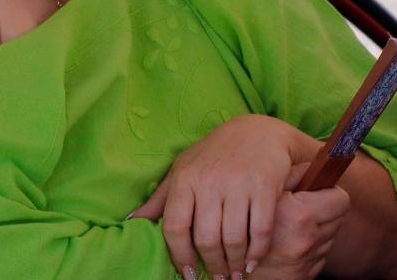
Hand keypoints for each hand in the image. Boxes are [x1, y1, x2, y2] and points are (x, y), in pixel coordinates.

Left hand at [129, 115, 314, 279]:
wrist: (257, 132)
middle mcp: (209, 182)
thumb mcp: (182, 170)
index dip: (180, 256)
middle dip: (211, 266)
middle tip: (216, 279)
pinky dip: (256, 252)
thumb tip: (131, 222)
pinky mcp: (264, 187)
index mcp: (184, 179)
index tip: (187, 274)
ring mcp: (238, 185)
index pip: (176, 227)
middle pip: (206, 238)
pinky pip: (260, 230)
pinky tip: (251, 263)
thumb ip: (160, 199)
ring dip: (234, 264)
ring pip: (233, 238)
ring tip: (233, 276)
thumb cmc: (213, 155)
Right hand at [245, 163, 349, 279]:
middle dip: (322, 211)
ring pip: (328, 237)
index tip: (320, 192)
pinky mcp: (304, 275)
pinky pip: (318, 257)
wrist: (226, 266)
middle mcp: (305, 239)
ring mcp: (305, 260)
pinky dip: (308, 250)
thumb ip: (288, 177)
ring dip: (315, 231)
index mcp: (298, 214)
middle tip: (302, 208)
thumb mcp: (260, 193)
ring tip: (289, 228)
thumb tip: (312, 166)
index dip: (330, 193)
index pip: (339, 199)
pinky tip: (287, 245)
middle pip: (337, 217)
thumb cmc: (239, 223)